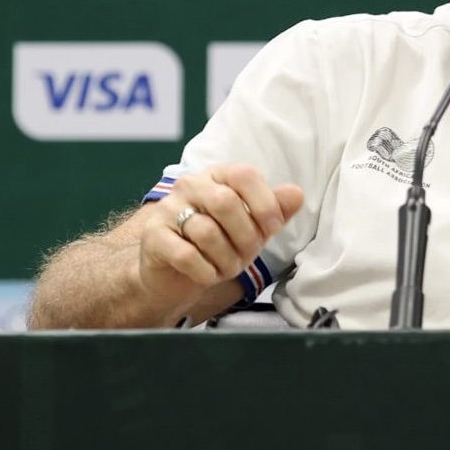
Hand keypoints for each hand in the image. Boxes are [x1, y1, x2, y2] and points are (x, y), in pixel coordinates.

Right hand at [138, 164, 304, 308]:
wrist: (173, 272)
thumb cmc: (219, 243)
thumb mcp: (253, 226)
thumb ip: (275, 209)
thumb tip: (296, 194)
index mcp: (219, 176)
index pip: (245, 175)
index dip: (264, 202)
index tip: (272, 228)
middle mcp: (191, 185)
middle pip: (226, 202)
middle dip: (246, 236)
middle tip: (248, 255)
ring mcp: (168, 208)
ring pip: (207, 232)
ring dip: (226, 259)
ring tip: (228, 268)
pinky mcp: (153, 235)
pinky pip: (186, 255)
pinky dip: (205, 271)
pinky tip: (209, 275)